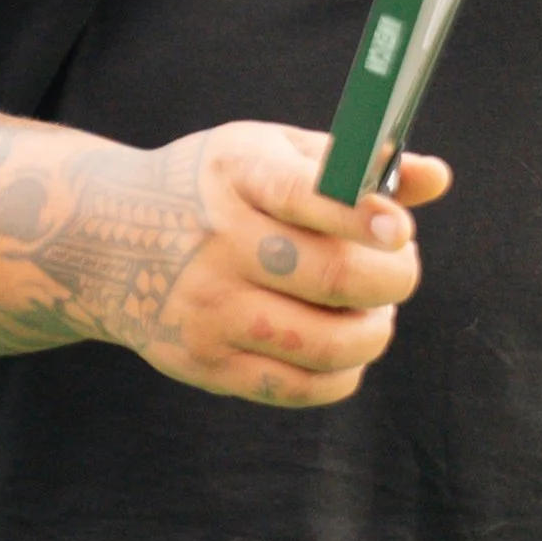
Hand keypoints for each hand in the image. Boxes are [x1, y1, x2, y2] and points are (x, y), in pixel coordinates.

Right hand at [105, 121, 450, 409]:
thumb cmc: (214, 188)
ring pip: (325, 343)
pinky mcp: (204, 363)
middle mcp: (216, 242)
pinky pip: (299, 388)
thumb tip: (437, 178)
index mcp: (236, 173)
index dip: (366, 215)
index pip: (307, 196)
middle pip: (331, 275)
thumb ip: (352, 163)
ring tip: (375, 311)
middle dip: (393, 276)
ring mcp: (207, 309)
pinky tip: (344, 346)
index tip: (400, 229)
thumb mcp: (268, 151)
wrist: (103, 240)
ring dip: (374, 331)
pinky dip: (343, 373)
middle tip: (399, 267)